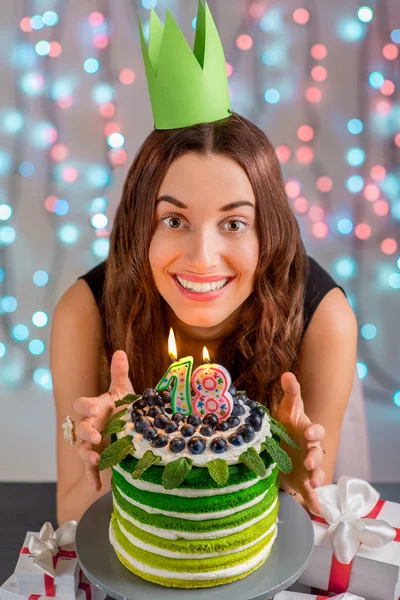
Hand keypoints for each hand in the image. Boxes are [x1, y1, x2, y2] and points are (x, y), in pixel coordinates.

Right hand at [73, 350, 133, 491]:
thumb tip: (120, 351)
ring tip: (96, 460)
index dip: (86, 406)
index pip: (82, 404)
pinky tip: (97, 487)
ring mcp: (92, 445)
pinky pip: (90, 471)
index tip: (95, 409)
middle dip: (86, 432)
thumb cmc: (123, 409)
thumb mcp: (124, 392)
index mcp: (95, 408)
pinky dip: (92, 479)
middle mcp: (90, 426)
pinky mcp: (97, 461)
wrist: (129, 431)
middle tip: (97, 435)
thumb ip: (120, 374)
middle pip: (80, 429)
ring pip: (82, 450)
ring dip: (87, 455)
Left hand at [273, 372, 325, 515]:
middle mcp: (311, 450)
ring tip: (313, 484)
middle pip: (318, 453)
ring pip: (317, 474)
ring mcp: (308, 468)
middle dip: (315, 457)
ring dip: (317, 478)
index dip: (314, 431)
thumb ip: (290, 393)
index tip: (308, 432)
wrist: (281, 446)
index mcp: (308, 432)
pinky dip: (314, 502)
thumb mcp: (286, 409)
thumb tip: (287, 374)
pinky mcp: (302, 482)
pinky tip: (317, 511)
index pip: (316, 431)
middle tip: (309, 461)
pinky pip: (310, 494)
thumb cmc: (286, 426)